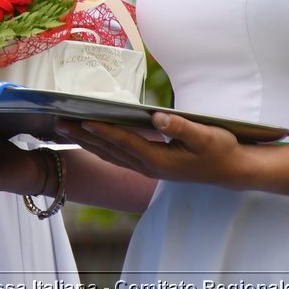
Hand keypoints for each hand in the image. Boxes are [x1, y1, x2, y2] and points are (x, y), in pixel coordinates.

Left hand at [55, 112, 246, 187]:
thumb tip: (157, 117)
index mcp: (158, 161)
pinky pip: (117, 156)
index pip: (124, 142)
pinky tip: (89, 138)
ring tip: (64, 129)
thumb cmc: (220, 149)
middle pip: (108, 150)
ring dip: (86, 142)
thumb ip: (181, 127)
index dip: (103, 131)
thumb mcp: (205, 136)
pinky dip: (99, 146)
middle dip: (82, 136)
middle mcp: (148, 167)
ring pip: (109, 154)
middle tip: (57, 123)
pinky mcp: (149, 165)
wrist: (231, 170)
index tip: (82, 120)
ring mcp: (147, 168)